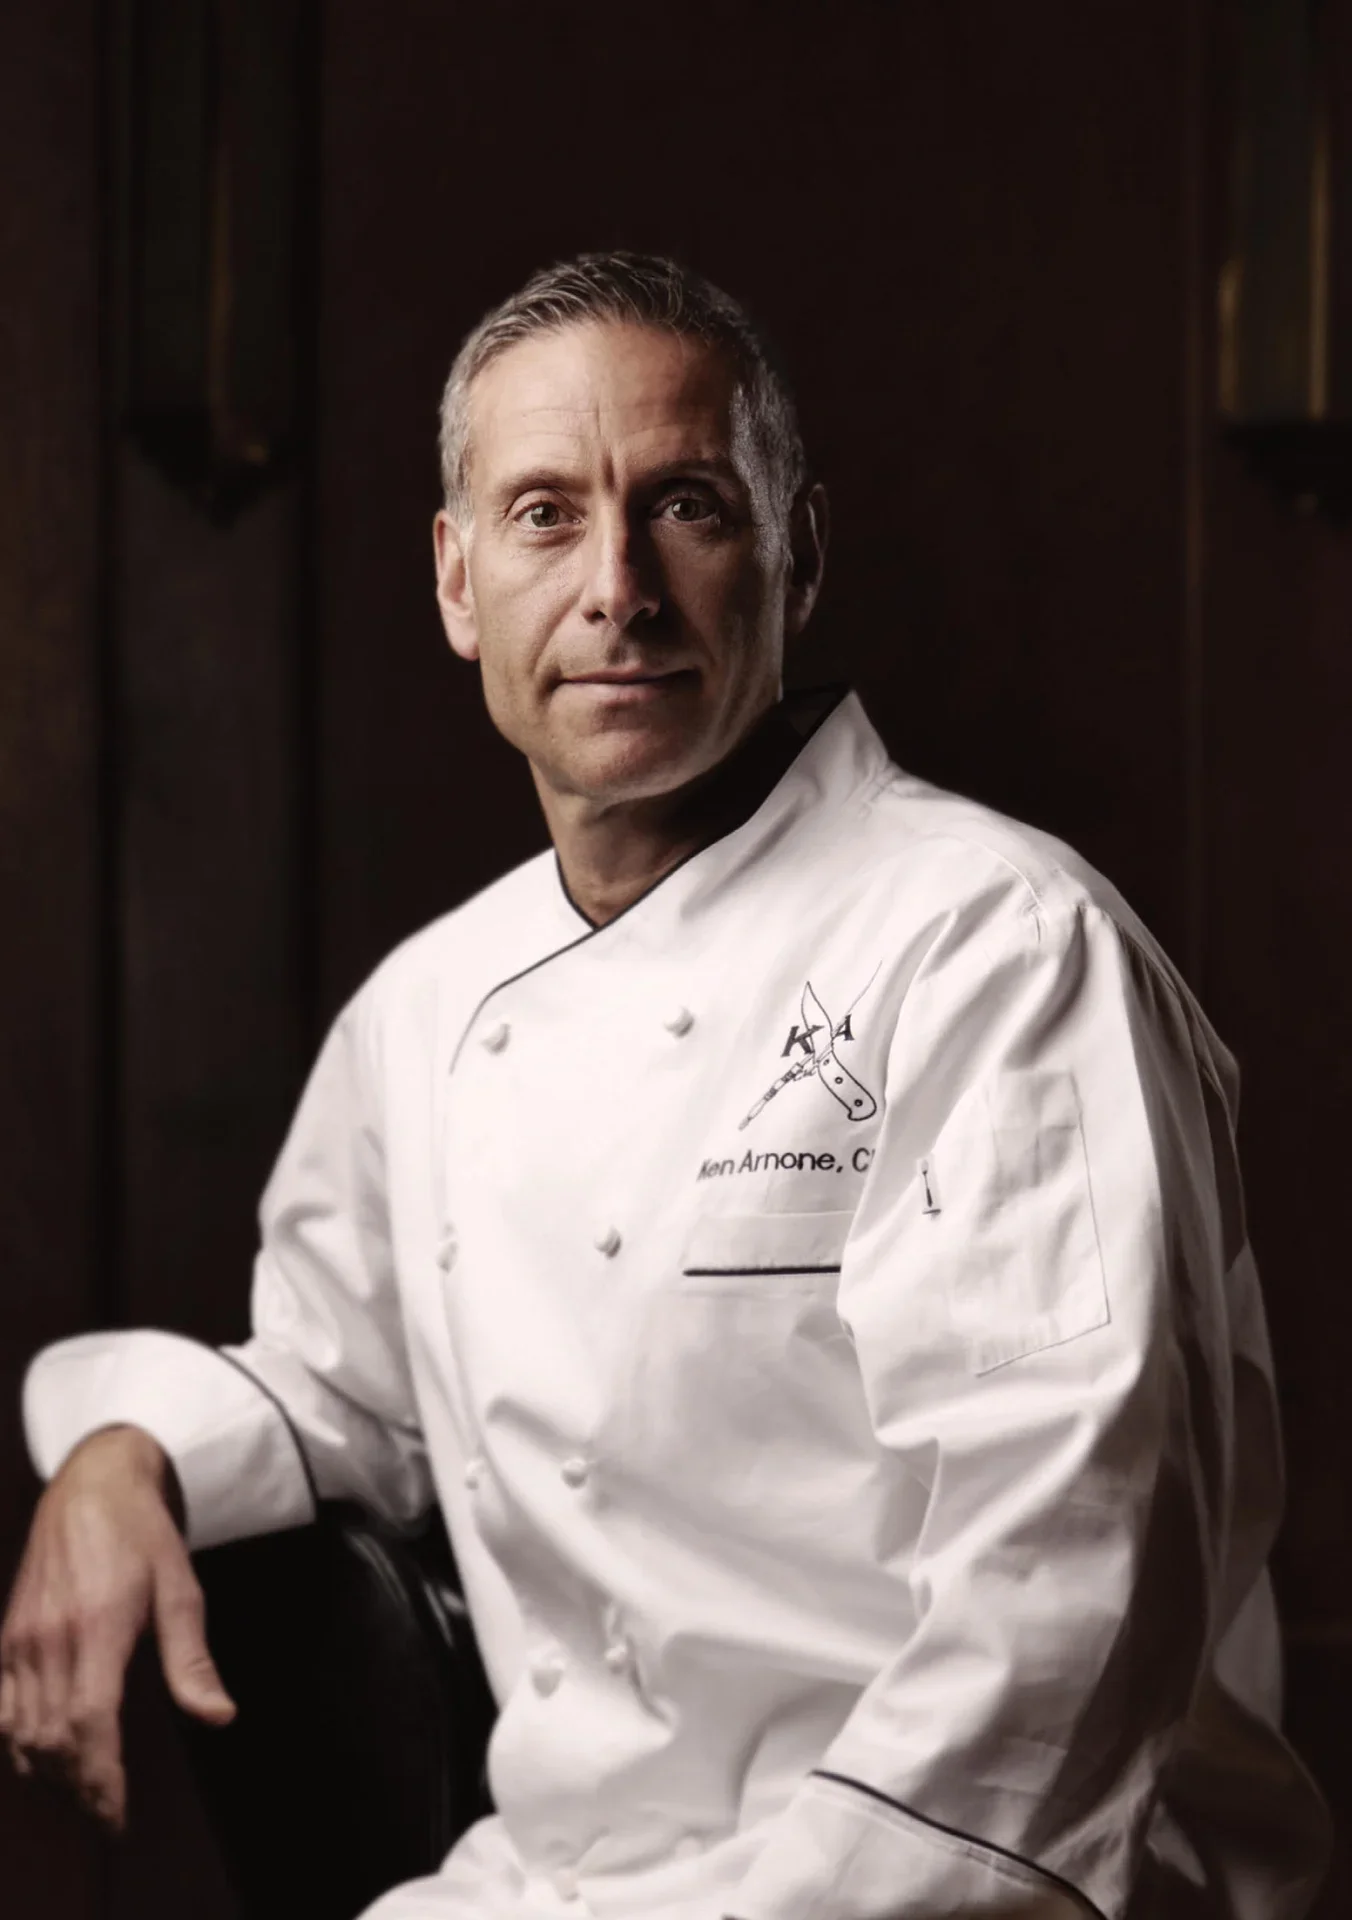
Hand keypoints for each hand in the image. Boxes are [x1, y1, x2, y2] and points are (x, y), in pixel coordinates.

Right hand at [0, 1424, 236, 1831]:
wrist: (92, 1485)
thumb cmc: (144, 1535)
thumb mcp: (181, 1589)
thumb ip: (192, 1659)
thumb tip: (218, 1716)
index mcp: (97, 1628)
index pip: (90, 1726)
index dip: (102, 1782)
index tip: (118, 1818)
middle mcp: (49, 1640)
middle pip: (52, 1741)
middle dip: (79, 1790)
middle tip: (108, 1817)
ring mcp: (19, 1641)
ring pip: (21, 1734)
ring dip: (49, 1775)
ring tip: (83, 1796)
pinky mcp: (5, 1638)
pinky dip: (16, 1745)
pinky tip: (42, 1760)